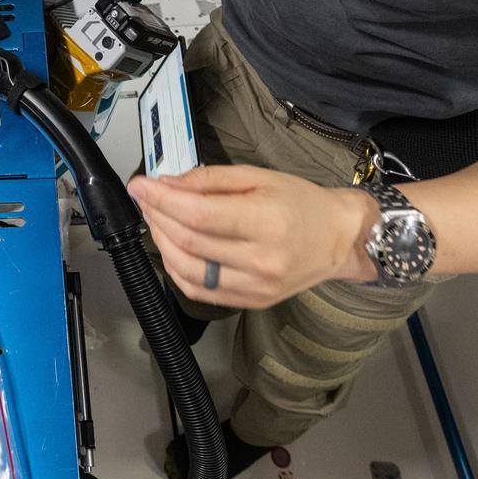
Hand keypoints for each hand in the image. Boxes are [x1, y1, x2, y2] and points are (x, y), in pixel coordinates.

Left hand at [128, 166, 380, 309]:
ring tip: (157, 219)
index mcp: (266, 223)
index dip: (161, 199)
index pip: (199, 214)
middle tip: (146, 197)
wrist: (337, 239)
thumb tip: (167, 184)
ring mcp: (255, 287)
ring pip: (187, 270)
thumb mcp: (258, 176)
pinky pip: (199, 291)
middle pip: (189, 241)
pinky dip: (176, 268)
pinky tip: (172, 247)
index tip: (140, 185)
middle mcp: (261, 261)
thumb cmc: (301, 203)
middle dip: (157, 216)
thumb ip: (210, 180)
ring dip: (161, 242)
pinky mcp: (250, 302)